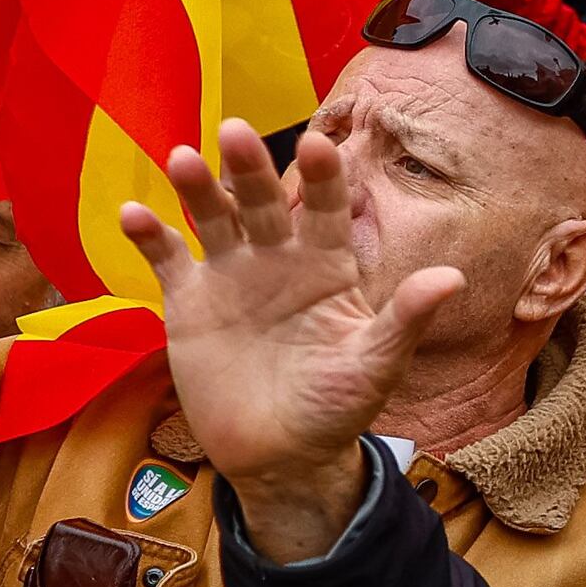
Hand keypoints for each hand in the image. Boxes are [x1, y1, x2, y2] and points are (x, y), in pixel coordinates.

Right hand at [120, 120, 464, 561]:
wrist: (282, 455)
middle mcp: (279, 257)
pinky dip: (150, 237)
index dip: (324, 178)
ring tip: (180, 158)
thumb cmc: (337, 407)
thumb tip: (453, 278)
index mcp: (328, 264)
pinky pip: (168, 259)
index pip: (329, 208)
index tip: (322, 145)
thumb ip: (404, 318)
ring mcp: (232, 275)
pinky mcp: (190, 301)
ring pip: (213, 219)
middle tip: (235, 131)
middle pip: (263, 201)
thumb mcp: (375, 364)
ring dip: (196, 190)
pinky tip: (133, 214)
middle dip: (250, 168)